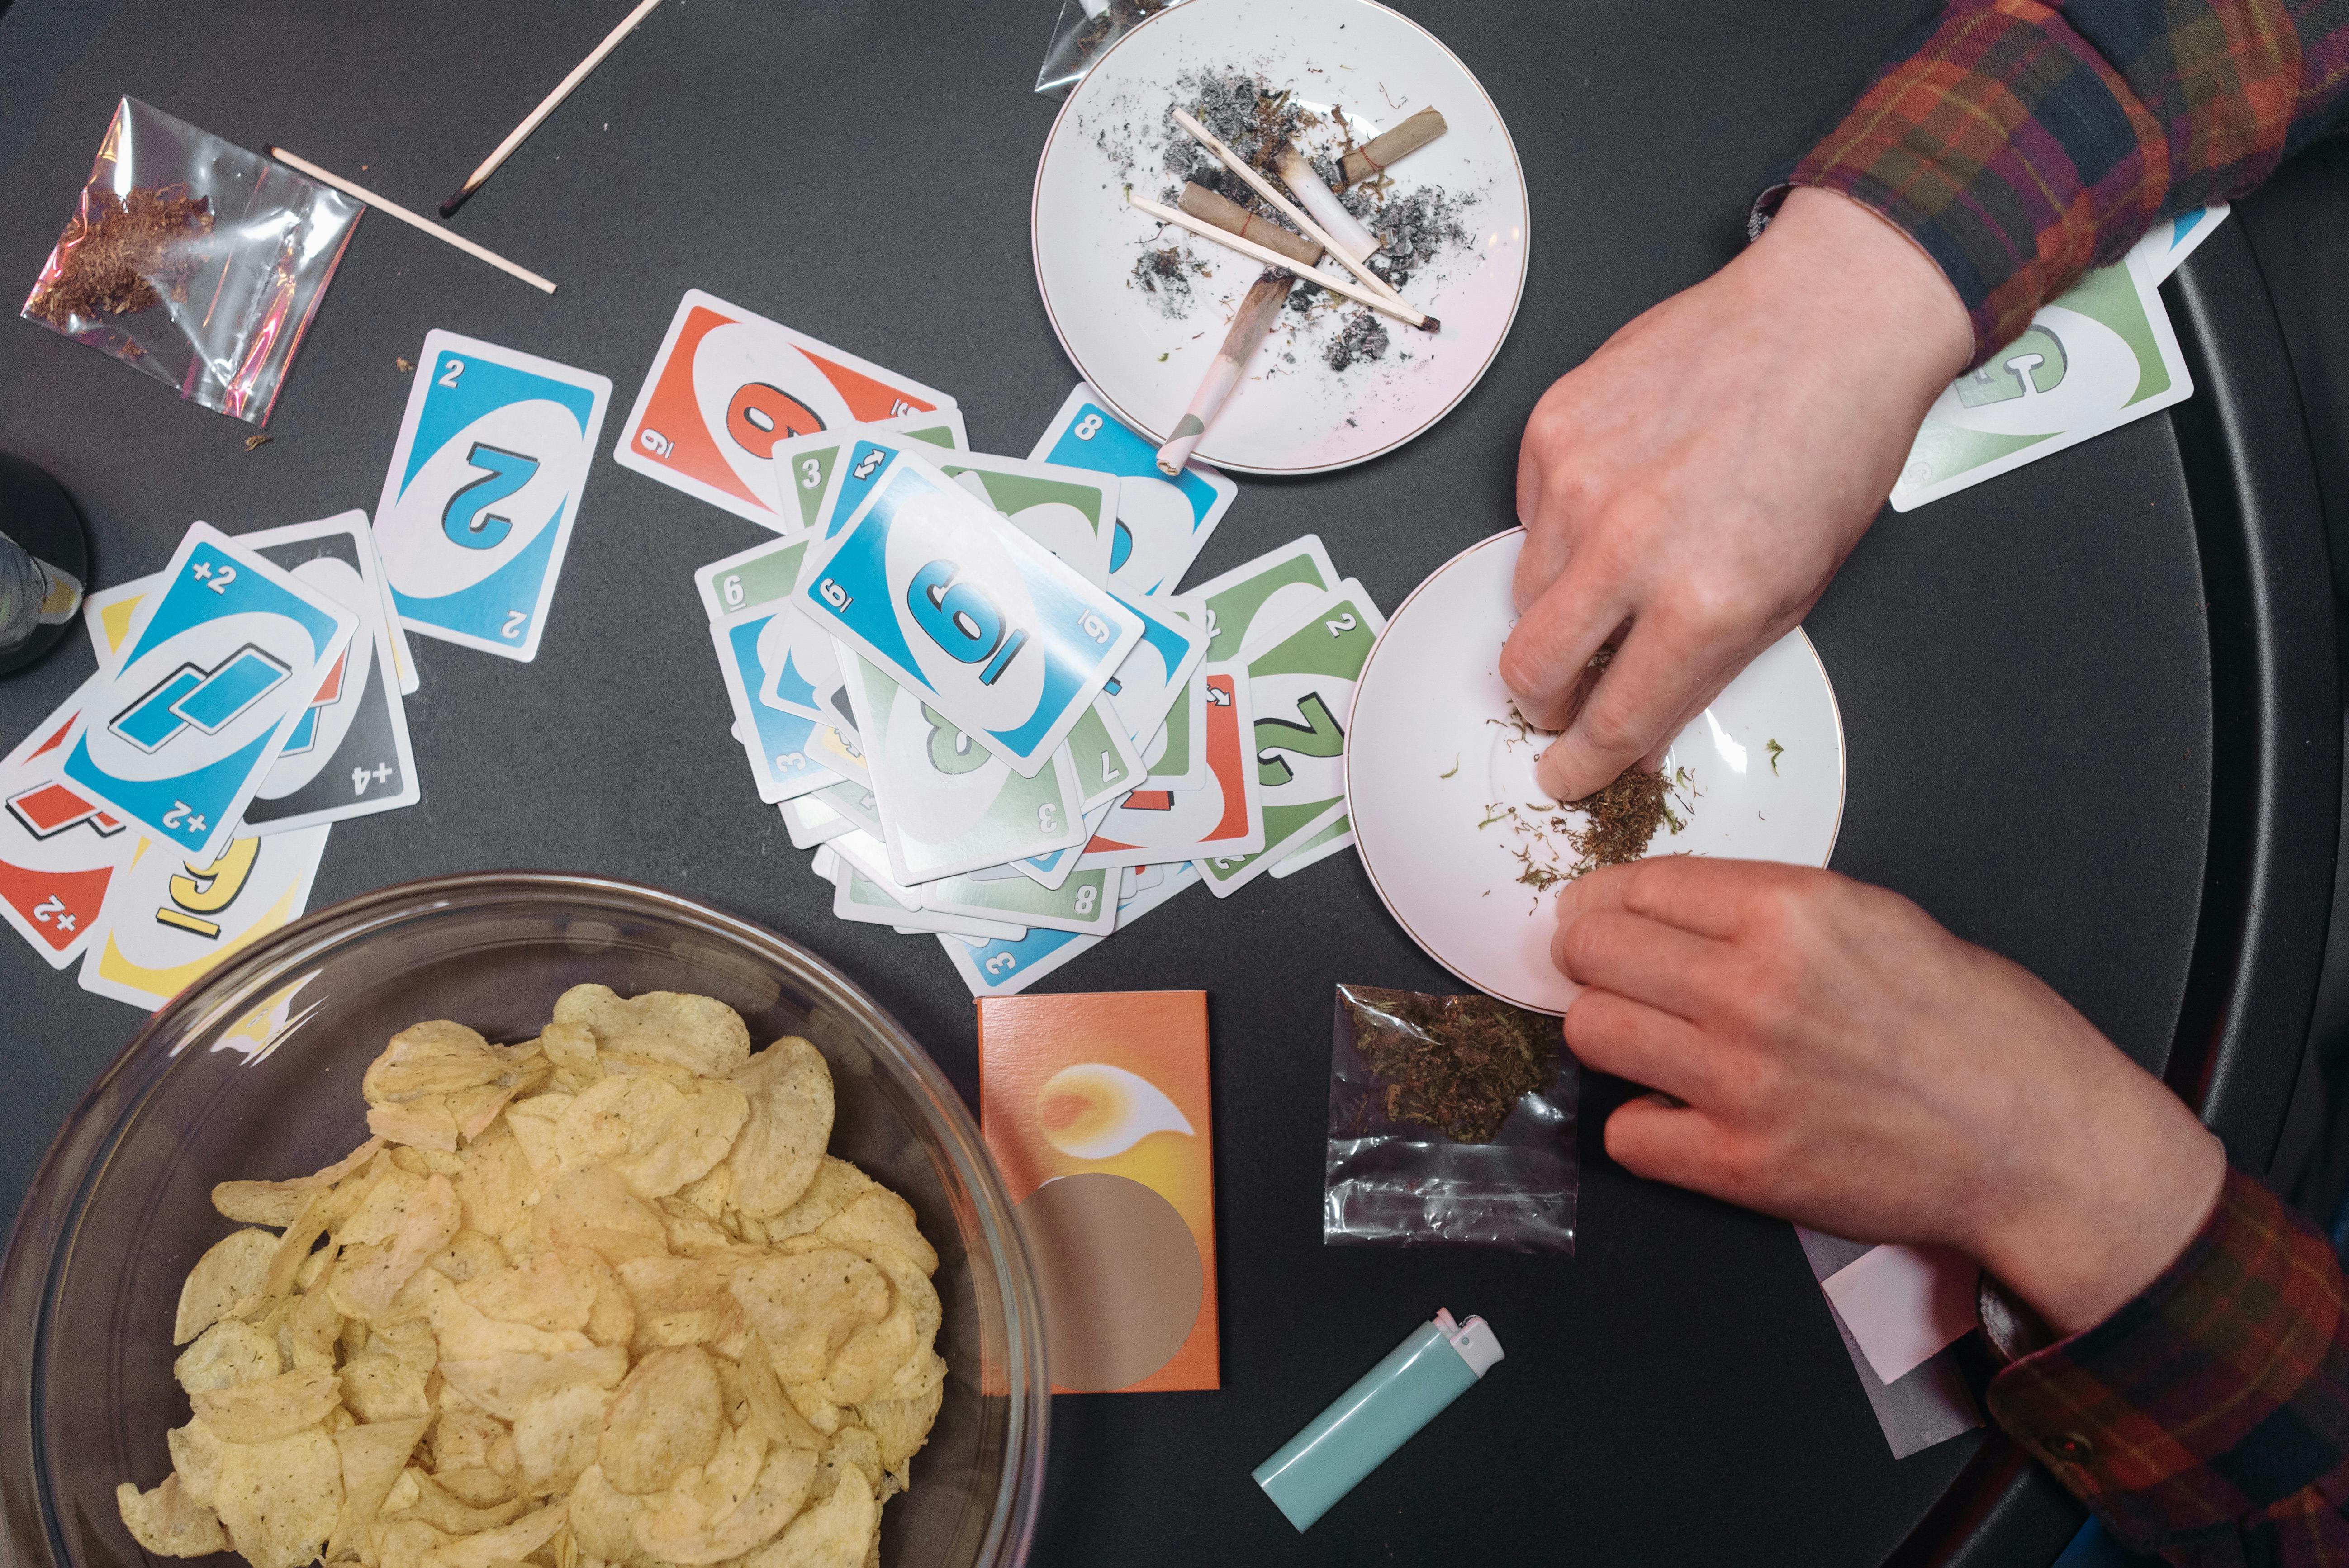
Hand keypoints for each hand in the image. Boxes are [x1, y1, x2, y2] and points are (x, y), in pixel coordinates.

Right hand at [1504, 187, 1973, 802]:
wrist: (1829, 321)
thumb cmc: (1831, 443)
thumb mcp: (1794, 589)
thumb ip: (1706, 663)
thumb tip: (1640, 722)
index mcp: (1705, 603)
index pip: (1610, 722)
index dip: (1581, 766)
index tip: (1566, 776)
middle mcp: (1632, 548)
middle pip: (1530, 670)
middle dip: (1544, 703)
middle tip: (1566, 697)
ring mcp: (1581, 484)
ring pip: (1522, 594)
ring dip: (1554, 609)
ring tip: (1608, 577)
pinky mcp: (1553, 429)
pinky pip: (1527, 514)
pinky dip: (1559, 526)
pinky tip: (1616, 497)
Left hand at [1554, 857, 2226, 1335]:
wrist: (2039, 1142)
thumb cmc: (1979, 1029)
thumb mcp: (1878, 919)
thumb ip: (1770, 908)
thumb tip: (1676, 908)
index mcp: (1790, 913)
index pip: (1636, 885)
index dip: (1608, 901)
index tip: (1605, 916)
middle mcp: (1752, 989)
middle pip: (1592, 953)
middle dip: (1593, 960)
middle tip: (1616, 976)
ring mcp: (1739, 1080)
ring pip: (1590, 1033)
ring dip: (1610, 1035)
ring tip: (1652, 1041)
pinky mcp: (1738, 1164)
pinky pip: (1625, 1133)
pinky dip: (1644, 1124)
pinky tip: (1684, 1114)